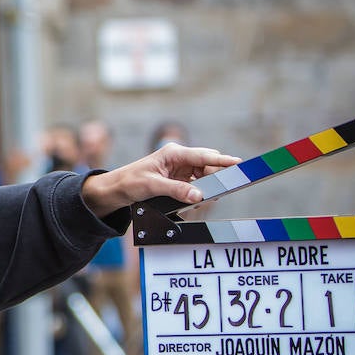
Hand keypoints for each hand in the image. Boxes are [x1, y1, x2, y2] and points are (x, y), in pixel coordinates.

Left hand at [80, 142, 240, 217]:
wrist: (116, 190)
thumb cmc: (130, 182)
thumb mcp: (152, 186)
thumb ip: (176, 191)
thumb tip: (199, 196)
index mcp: (173, 153)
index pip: (203, 156)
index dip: (221, 160)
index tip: (238, 163)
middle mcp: (179, 159)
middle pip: (207, 166)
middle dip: (213, 179)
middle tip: (216, 193)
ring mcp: (180, 170)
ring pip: (204, 177)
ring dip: (205, 189)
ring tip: (198, 200)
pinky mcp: (179, 180)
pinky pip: (196, 186)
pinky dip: (197, 194)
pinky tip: (192, 201)